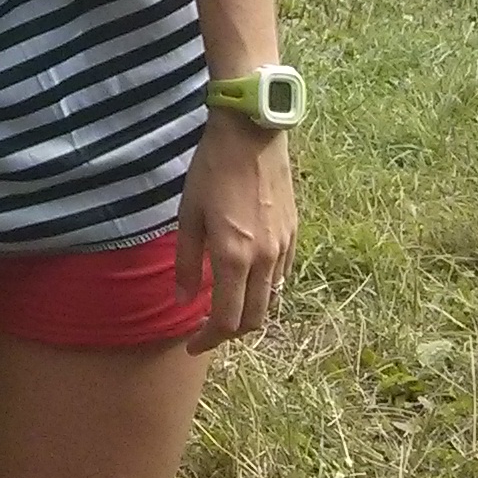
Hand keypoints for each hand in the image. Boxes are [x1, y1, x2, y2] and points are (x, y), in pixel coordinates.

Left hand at [175, 113, 295, 351]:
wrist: (252, 133)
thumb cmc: (211, 170)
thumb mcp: (187, 214)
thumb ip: (185, 262)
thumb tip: (183, 300)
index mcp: (234, 257)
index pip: (227, 319)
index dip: (208, 339)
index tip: (192, 344)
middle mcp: (264, 259)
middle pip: (254, 319)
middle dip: (230, 333)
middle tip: (206, 331)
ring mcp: (283, 248)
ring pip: (271, 300)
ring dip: (248, 312)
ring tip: (224, 306)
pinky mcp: (293, 234)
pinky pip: (280, 277)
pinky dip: (263, 289)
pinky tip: (244, 279)